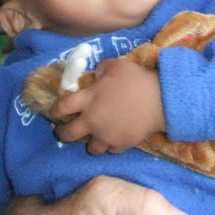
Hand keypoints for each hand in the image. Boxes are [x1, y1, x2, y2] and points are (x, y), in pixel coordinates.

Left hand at [50, 58, 164, 153]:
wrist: (161, 100)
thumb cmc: (136, 80)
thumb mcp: (115, 65)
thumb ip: (99, 70)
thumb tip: (94, 76)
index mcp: (87, 99)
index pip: (60, 108)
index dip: (54, 111)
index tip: (55, 113)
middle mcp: (92, 121)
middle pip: (68, 134)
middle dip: (63, 133)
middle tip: (65, 131)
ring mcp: (106, 136)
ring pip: (90, 147)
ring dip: (90, 141)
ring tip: (96, 135)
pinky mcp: (120, 145)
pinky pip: (110, 149)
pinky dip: (110, 143)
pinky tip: (115, 136)